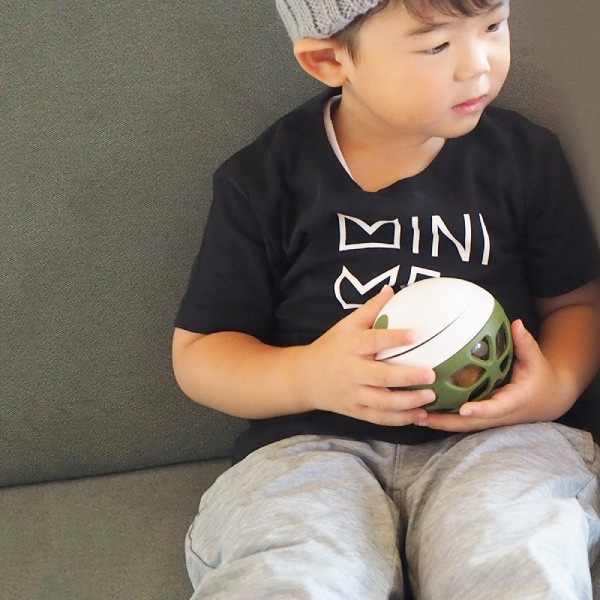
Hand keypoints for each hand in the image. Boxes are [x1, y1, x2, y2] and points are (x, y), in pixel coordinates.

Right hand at [297, 286, 436, 425]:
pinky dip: (400, 419)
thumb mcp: (346, 326)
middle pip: (380, 376)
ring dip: (408, 402)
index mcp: (350, 346)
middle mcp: (351, 371)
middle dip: (407, 377)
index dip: (394, 338)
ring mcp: (353, 394)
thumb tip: (392, 289)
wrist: (304, 378)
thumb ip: (370, 310)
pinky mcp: (355, 411)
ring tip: (430, 397)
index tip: (416, 334)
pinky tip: (419, 415)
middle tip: (431, 374)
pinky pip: (379, 418)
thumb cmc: (331, 347)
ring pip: (382, 402)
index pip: (373, 341)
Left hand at [419, 320, 570, 431]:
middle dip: (448, 422)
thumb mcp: (536, 360)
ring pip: (464, 426)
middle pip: (472, 423)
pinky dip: (444, 419)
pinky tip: (422, 412)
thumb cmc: (541, 377)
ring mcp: (491, 419)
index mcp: (514, 401)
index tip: (463, 409)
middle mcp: (500, 415)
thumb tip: (516, 324)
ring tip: (416, 416)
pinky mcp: (484, 418)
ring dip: (441, 423)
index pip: (496, 408)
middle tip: (424, 416)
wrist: (549, 400)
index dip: (480, 410)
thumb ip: (525, 343)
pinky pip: (462, 421)